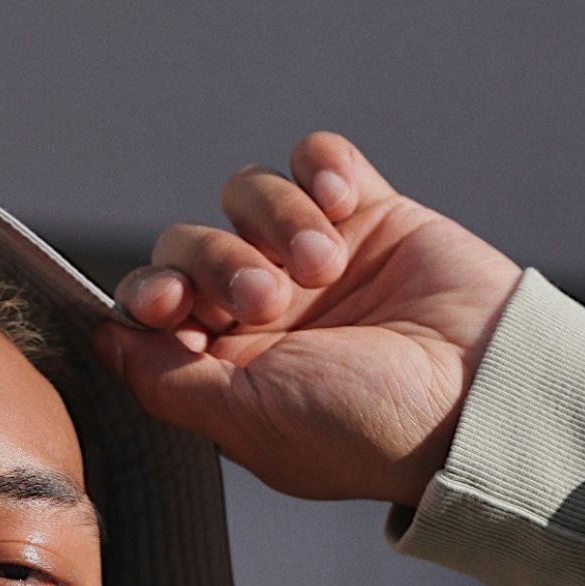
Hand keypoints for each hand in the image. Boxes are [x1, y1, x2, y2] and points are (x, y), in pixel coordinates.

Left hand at [93, 132, 522, 504]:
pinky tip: (343, 205)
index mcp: (227, 366)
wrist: (481, 397)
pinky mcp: (372, 215)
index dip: (152, 292)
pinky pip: (316, 159)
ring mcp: (316, 260)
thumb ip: (164, 379)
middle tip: (268, 298)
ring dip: (275, 220)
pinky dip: (320, 169)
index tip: (174, 304)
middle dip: (217, 261)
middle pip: (189, 243)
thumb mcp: (245, 419)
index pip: (153, 304)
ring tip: (324, 263)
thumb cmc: (365, 426)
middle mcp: (264, 311)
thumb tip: (103, 340)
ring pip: (248, 196)